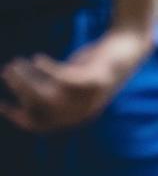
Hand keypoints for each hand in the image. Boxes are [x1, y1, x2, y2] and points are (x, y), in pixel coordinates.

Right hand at [0, 28, 152, 132]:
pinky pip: (64, 79)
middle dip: (19, 91)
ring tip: (16, 62)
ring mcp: (91, 97)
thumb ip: (48, 87)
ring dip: (27, 79)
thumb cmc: (93, 65)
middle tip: (7, 70)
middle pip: (41, 110)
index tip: (1, 104)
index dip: (18, 118)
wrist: (126, 48)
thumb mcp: (70, 81)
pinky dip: (46, 69)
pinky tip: (38, 58)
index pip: (42, 127)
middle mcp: (84, 111)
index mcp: (77, 116)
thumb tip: (15, 86)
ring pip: (48, 96)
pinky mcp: (95, 79)